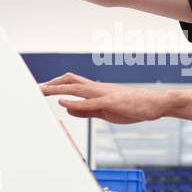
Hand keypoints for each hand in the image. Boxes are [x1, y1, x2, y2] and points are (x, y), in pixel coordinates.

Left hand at [40, 73, 166, 123]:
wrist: (155, 103)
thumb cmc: (133, 107)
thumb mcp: (105, 111)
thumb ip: (86, 110)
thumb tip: (67, 108)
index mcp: (97, 90)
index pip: (72, 82)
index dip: (56, 83)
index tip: (42, 87)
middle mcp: (98, 88)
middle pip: (70, 80)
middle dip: (52, 83)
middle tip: (36, 87)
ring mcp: (104, 94)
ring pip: (76, 88)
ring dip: (58, 89)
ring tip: (42, 90)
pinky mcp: (110, 103)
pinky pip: (89, 102)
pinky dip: (74, 102)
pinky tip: (62, 103)